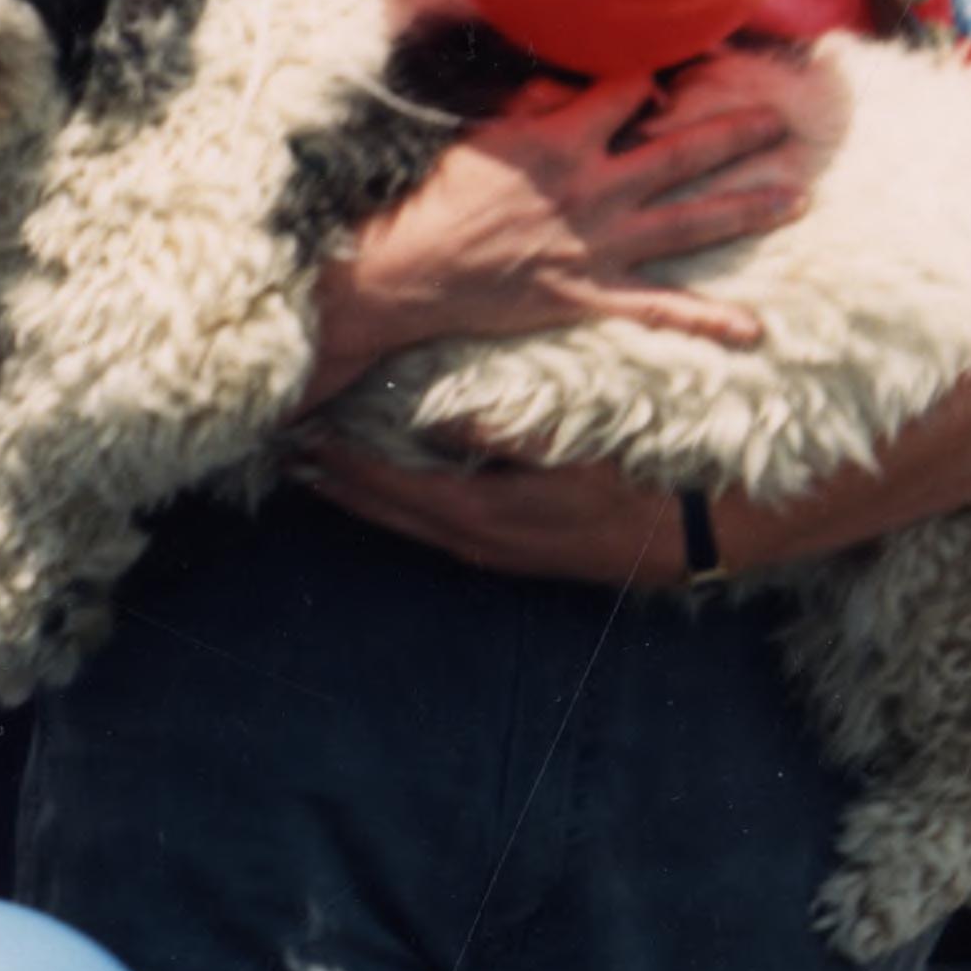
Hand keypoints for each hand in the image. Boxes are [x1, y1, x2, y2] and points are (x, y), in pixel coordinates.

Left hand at [291, 434, 704, 587]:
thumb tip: (431, 417)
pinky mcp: (506, 552)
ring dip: (361, 498)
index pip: (390, 486)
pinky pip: (432, 530)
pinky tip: (386, 494)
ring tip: (318, 474)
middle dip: (335, 483)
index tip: (302, 439)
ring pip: (405, 525)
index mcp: (479, 515)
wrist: (682, 539)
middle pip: (385, 512)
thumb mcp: (565, 448)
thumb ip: (497, 432)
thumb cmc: (628, 484)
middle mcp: (473, 542)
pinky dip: (398, 508)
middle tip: (288, 455)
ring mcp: (489, 552)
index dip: (342, 463)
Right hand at [315, 47, 834, 384]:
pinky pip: (660, 311)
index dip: (652, 76)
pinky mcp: (592, 296)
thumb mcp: (482, 132)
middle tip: (783, 120)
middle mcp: (594, 190)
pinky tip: (754, 330)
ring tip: (798, 198)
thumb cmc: (436, 195)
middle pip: (682, 152)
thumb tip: (573, 83)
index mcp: (564, 140)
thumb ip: (536, 104)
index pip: (630, 90)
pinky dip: (707, 322)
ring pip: (689, 223)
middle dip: (737, 132)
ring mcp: (599, 246)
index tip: (672, 71)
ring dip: (747, 210)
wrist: (408, 272)